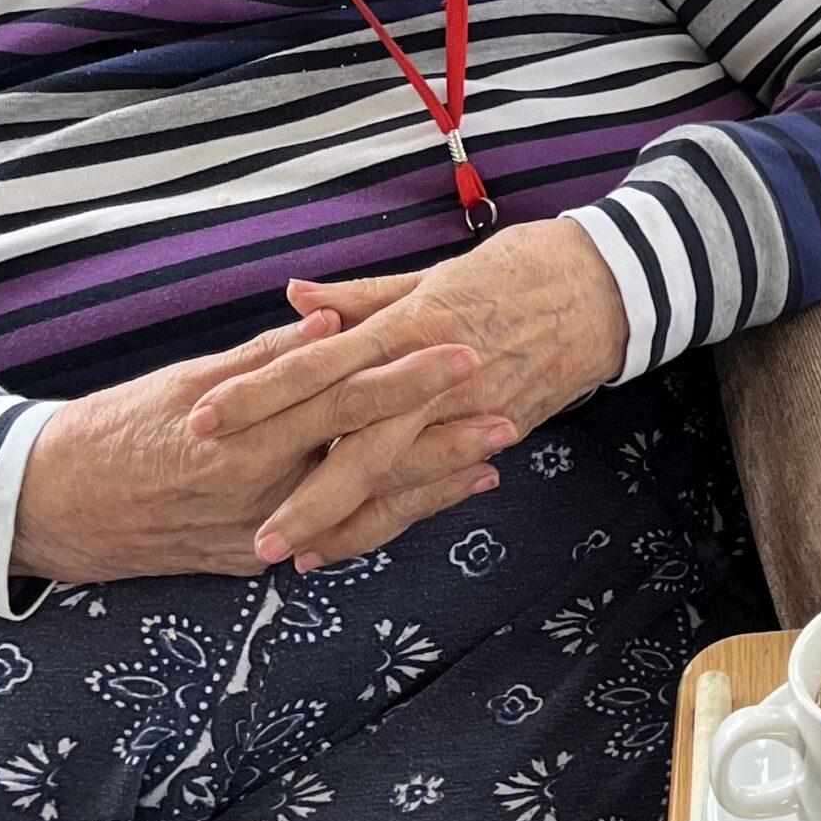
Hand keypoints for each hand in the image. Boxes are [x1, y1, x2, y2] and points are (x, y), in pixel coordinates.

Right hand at [12, 310, 500, 587]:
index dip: (408, 373)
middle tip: (507, 410)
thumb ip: (269, 355)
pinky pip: (340, 541)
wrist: (58, 506)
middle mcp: (262, 488)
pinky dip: (393, 520)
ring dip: (435, 483)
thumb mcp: (190, 380)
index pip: (344, 397)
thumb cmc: (120, 429)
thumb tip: (331, 318)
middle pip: (372, 458)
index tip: (463, 349)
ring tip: (494, 458)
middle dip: (444, 436)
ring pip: (368, 507)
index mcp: (247, 434)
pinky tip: (440, 500)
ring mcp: (264, 530)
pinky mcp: (259, 558)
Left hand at [189, 219, 629, 568]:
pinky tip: (364, 534)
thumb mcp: (436, 271)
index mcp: (412, 324)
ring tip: (296, 554)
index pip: (320, 365)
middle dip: (305, 497)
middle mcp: (437, 375)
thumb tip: (293, 299)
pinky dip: (402, 510)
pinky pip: (442, 478)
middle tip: (254, 539)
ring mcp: (473, 408)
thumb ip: (362, 297)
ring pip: (401, 477)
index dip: (261, 396)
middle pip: (359, 444)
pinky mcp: (504, 427)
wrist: (616, 285)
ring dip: (348, 520)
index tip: (205, 422)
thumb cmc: (525, 265)